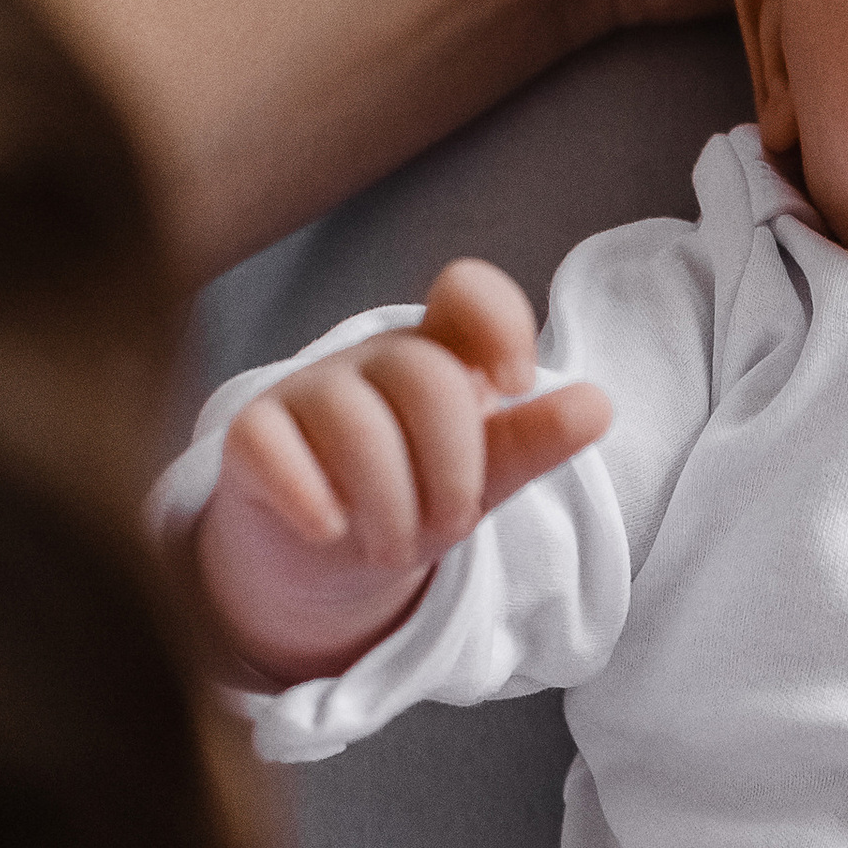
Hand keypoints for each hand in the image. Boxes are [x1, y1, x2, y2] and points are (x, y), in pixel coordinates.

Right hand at [194, 258, 609, 682]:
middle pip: (424, 377)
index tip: (515, 387)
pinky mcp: (250, 438)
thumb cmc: (408, 494)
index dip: (501, 325)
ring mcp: (305, 393)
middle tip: (450, 526)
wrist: (317, 555)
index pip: (468, 292)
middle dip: (451, 468)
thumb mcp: (480, 475)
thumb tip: (597, 405)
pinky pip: (268, 443)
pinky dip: (309, 495)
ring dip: (388, 505)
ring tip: (391, 549)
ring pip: (354, 422)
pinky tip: (330, 530)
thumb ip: (531, 441)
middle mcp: (371, 361)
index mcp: (439, 354)